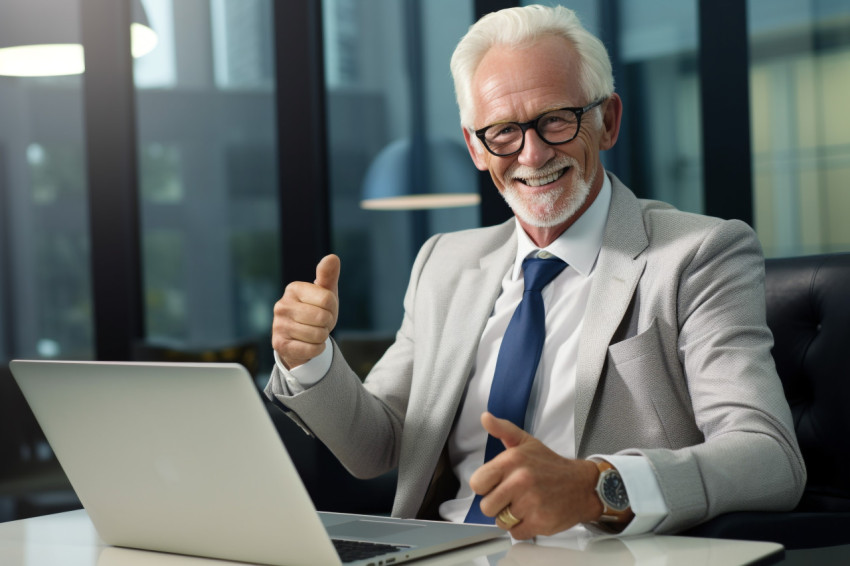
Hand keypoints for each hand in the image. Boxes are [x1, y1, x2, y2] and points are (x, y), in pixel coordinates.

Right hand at [271, 254, 339, 368]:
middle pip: (323, 317)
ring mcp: (278, 325)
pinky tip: (308, 344)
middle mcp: (282, 305)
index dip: (332, 308)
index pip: (328, 299)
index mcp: (293, 289)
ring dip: (321, 337)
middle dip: (327, 323)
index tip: (324, 309)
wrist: (301, 339)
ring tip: (312, 333)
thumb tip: (332, 257)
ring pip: (318, 335)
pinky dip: (316, 349)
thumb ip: (328, 275)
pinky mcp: (279, 344)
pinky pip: (312, 349)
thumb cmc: (316, 312)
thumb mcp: (325, 293)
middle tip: (318, 323)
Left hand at [468, 412, 602, 538]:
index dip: (485, 486)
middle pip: (486, 506)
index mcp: (512, 460)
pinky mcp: (540, 521)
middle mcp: (520, 480)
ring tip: (525, 504)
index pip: (477, 483)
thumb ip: (503, 430)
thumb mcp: (526, 442)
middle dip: (497, 504)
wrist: (582, 485)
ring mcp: (531, 503)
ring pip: (501, 521)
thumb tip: (485, 417)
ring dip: (511, 517)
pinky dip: (523, 528)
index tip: (497, 484)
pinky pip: (516, 533)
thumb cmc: (550, 465)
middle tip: (512, 496)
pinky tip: (533, 514)